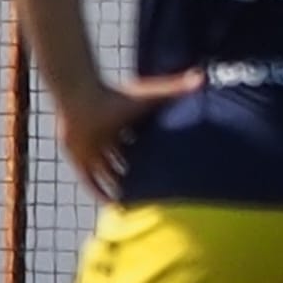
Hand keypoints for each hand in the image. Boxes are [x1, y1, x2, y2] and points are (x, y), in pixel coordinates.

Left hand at [57, 71, 202, 202]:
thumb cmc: (117, 97)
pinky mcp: (79, 158)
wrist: (81, 99)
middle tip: (155, 191)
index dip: (154, 156)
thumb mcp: (151, 96)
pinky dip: (99, 191)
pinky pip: (90, 180)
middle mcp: (109, 138)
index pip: (142, 144)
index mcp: (125, 125)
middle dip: (137, 173)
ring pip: (108, 172)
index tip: (169, 169)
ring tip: (136, 203)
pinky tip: (112, 204)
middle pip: (126, 160)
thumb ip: (176, 88)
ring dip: (120, 185)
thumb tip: (202, 78)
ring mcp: (93, 149)